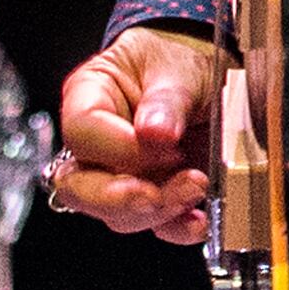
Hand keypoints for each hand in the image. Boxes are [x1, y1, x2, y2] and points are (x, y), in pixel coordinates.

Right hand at [56, 27, 219, 243]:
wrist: (206, 72)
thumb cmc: (179, 60)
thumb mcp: (178, 67)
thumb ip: (168, 99)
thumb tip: (156, 132)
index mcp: (88, 97)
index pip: (83, 132)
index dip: (119, 147)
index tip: (165, 144)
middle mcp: (95, 143)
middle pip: (81, 186)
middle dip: (119, 198)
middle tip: (158, 194)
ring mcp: (119, 175)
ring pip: (114, 213)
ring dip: (156, 211)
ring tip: (195, 187)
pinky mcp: (151, 194)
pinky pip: (153, 225)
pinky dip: (176, 229)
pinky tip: (199, 222)